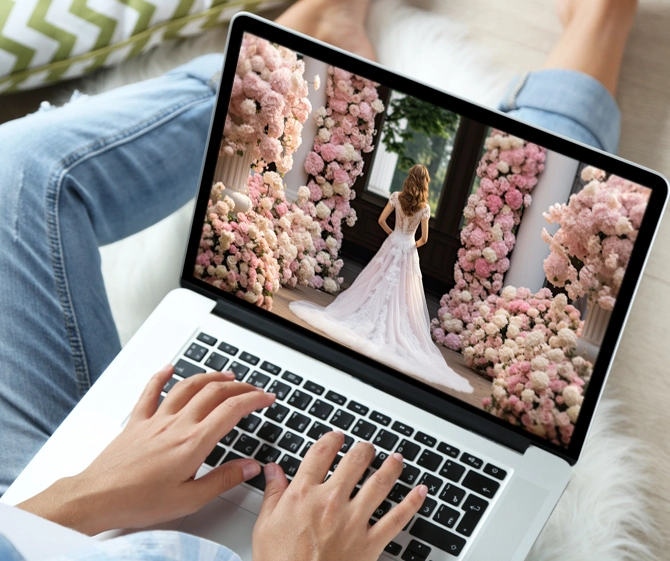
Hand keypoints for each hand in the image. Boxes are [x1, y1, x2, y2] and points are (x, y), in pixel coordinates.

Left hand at [18, 364, 275, 534]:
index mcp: (194, 442)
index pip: (232, 410)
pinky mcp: (137, 421)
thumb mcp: (190, 499)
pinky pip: (150, 391)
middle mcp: (177, 424)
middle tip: (253, 389)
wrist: (97, 497)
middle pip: (214, 392)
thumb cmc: (139, 501)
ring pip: (188, 386)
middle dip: (239, 386)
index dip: (254, 399)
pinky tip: (169, 367)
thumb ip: (224, 480)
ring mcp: (156, 419)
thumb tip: (250, 467)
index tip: (266, 398)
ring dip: (210, 377)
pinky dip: (161, 376)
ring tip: (225, 375)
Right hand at [253, 431, 426, 560]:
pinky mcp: (369, 543)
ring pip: (380, 483)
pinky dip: (412, 503)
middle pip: (355, 461)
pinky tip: (420, 492)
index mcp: (304, 494)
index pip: (322, 452)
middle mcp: (331, 501)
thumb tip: (273, 471)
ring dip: (391, 467)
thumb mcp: (265, 525)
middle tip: (367, 448)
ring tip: (396, 459)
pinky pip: (397, 518)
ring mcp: (353, 521)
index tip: (337, 437)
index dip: (332, 439)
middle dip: (364, 449)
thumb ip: (273, 493)